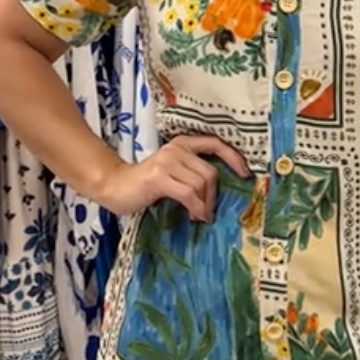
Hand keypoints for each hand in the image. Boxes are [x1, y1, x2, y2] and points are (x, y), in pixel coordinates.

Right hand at [98, 133, 250, 221]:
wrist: (114, 186)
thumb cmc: (145, 183)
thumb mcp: (173, 172)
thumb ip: (192, 173)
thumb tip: (215, 191)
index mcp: (182, 144)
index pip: (216, 143)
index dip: (234, 158)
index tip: (245, 174)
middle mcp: (177, 148)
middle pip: (210, 173)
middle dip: (213, 196)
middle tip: (207, 212)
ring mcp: (167, 161)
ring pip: (201, 184)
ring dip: (204, 205)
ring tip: (197, 215)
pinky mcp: (159, 177)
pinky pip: (188, 193)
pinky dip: (195, 207)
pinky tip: (193, 215)